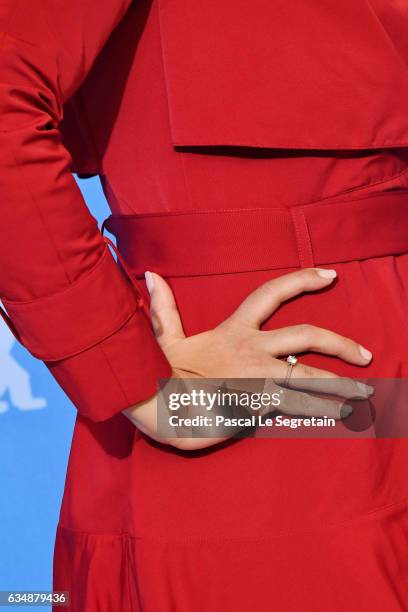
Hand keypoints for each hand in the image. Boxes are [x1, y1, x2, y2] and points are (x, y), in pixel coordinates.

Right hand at [122, 267, 372, 449]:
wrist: (158, 407)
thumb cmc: (160, 373)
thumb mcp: (164, 337)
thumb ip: (164, 307)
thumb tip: (150, 274)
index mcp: (234, 329)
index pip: (273, 293)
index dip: (303, 280)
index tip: (331, 275)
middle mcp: (252, 348)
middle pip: (307, 335)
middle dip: (341, 343)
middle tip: (365, 355)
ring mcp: (257, 376)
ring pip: (309, 374)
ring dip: (341, 384)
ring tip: (365, 392)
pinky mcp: (258, 403)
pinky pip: (297, 403)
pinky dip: (319, 408)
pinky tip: (340, 414)